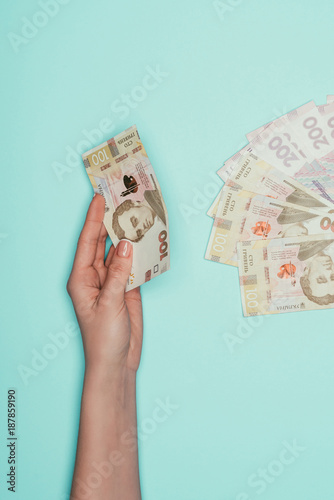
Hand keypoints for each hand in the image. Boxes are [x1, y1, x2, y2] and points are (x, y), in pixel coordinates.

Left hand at [67, 194, 142, 375]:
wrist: (117, 362)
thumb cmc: (104, 338)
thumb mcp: (109, 303)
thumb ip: (118, 273)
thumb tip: (125, 244)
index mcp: (81, 278)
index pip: (87, 242)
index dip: (93, 219)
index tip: (99, 198)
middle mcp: (95, 276)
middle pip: (102, 243)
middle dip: (109, 222)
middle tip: (119, 200)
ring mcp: (112, 282)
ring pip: (118, 253)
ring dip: (126, 236)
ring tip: (135, 214)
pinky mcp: (127, 288)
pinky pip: (133, 266)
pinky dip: (139, 254)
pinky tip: (146, 241)